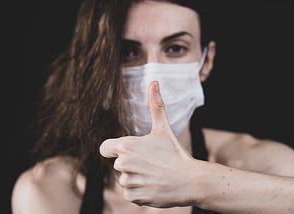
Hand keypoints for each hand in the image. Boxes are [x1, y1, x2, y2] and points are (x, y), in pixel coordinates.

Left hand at [100, 81, 196, 207]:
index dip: (114, 149)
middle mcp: (122, 164)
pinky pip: (129, 193)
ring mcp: (127, 182)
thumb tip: (154, 82)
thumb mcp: (163, 128)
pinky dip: (139, 191)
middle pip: (118, 164)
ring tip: (154, 174)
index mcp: (126, 146)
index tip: (127, 151)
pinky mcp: (132, 197)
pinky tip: (153, 185)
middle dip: (131, 163)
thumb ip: (155, 105)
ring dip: (136, 177)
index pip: (105, 148)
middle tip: (151, 163)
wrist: (189, 180)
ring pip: (124, 179)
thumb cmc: (174, 153)